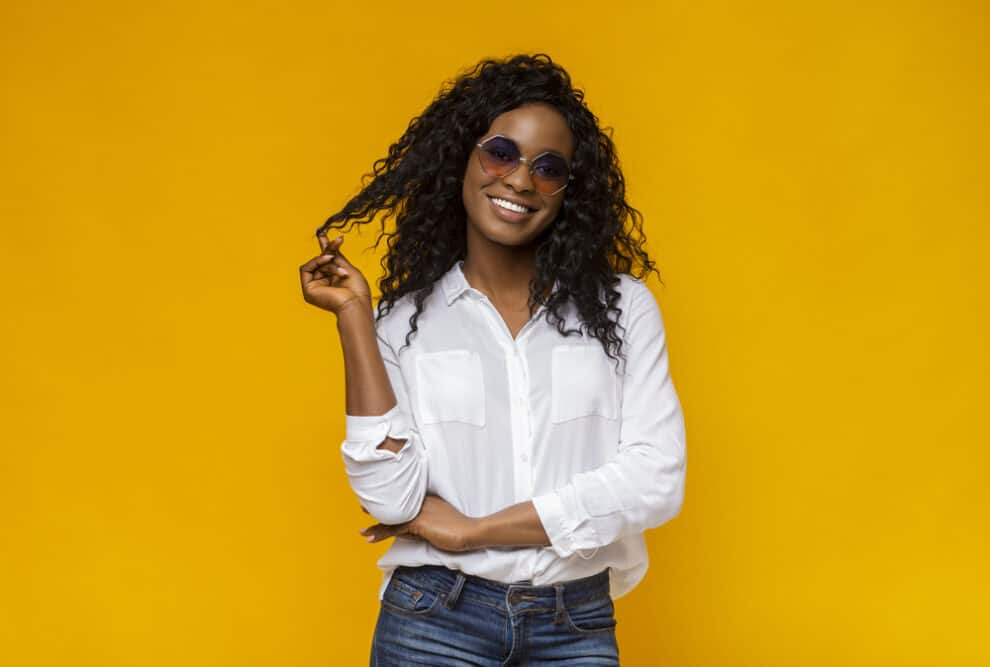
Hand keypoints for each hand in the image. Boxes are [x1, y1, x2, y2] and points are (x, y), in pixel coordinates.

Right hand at [298, 232, 371, 314]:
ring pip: (316, 264)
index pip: (326, 263)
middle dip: (330, 250)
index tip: (323, 234)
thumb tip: (327, 242)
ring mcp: (315, 288)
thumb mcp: (346, 267)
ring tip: (341, 270)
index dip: (325, 248)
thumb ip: (335, 256)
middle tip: (338, 241)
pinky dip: (317, 262)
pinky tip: (328, 261)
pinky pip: (306, 268)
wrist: (355, 303)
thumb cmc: (356, 290)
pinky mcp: (308, 290)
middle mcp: (323, 285)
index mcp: (333, 282)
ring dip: (329, 263)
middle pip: (321, 261)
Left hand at [359, 495, 480, 552]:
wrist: (470, 532)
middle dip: (379, 509)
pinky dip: (380, 533)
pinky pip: (395, 528)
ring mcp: (419, 511)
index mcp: (426, 499)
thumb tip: (407, 531)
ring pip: (392, 517)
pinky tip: (368, 537)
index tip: (378, 503)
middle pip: (395, 506)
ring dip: (375, 524)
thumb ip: (422, 524)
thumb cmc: (458, 530)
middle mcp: (421, 502)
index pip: (404, 501)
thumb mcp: (437, 525)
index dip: (390, 504)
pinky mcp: (418, 522)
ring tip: (362, 531)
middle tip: (362, 508)